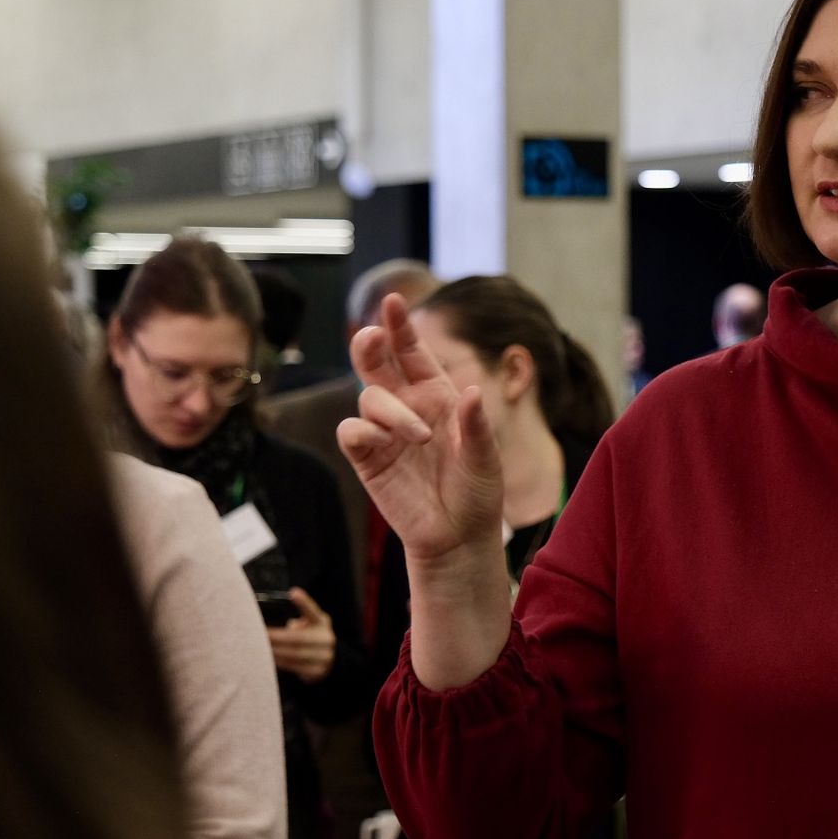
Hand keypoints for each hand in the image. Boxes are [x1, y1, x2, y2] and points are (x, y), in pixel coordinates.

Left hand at [267, 587, 335, 681]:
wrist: (328, 660)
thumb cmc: (313, 636)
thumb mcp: (312, 623)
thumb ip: (302, 619)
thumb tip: (291, 625)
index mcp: (322, 622)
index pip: (313, 611)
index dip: (304, 602)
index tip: (293, 592)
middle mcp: (326, 639)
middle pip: (298, 638)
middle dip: (277, 637)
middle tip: (261, 634)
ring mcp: (323, 657)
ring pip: (295, 654)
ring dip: (275, 651)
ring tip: (260, 647)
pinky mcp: (316, 672)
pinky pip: (294, 667)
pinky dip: (280, 662)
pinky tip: (269, 658)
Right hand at [338, 293, 503, 563]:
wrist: (459, 537)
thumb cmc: (477, 493)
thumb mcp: (486, 457)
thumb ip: (477, 426)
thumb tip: (471, 393)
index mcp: (437, 395)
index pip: (412, 352)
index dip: (401, 327)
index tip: (393, 302)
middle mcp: (407, 406)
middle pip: (376, 362)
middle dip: (370, 343)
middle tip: (372, 336)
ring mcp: (385, 432)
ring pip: (368, 397)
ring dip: (391, 410)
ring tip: (419, 436)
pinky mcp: (367, 458)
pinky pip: (351, 432)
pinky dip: (364, 431)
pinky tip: (384, 443)